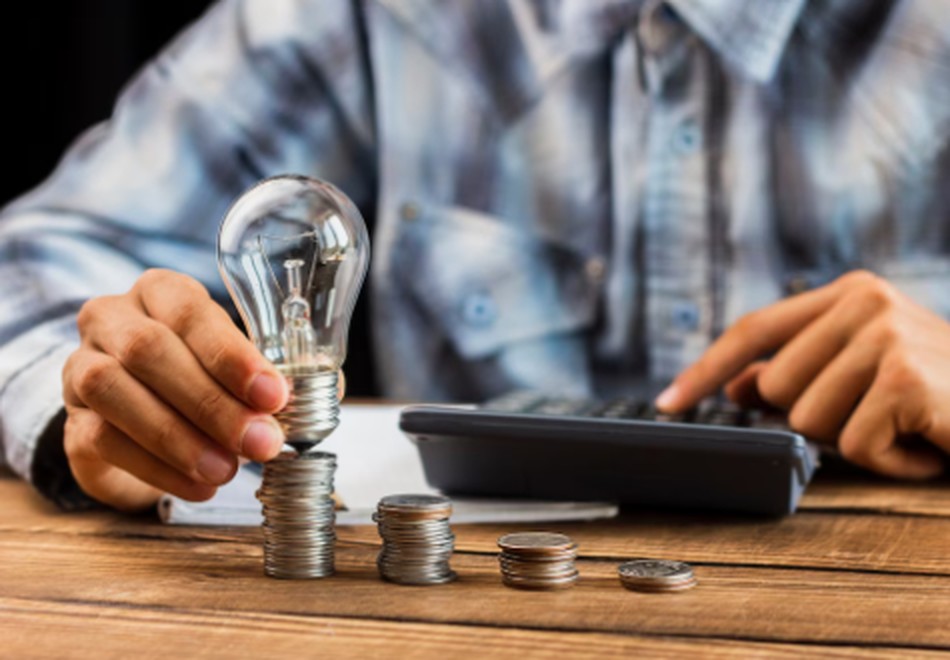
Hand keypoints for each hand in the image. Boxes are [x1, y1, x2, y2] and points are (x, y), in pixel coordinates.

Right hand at [62, 269, 288, 510]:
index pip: (190, 312)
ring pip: (114, 391)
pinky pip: (103, 440)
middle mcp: (112, 319)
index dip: (232, 355)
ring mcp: (81, 367)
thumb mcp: (240, 366)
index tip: (273, 395)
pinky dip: (158, 468)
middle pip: (149, 351)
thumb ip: (278, 374)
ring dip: (178, 437)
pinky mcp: (72, 420)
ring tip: (227, 470)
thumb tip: (325, 391)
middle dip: (212, 403)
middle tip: (261, 442)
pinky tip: (199, 485)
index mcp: (161, 292)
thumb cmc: (201, 376)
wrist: (139, 417)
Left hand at [655, 270, 949, 478]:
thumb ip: (800, 373)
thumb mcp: (863, 377)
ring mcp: (886, 333)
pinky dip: (890, 463)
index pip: (754, 330)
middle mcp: (865, 300)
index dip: (705, 369)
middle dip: (823, 420)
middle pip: (778, 390)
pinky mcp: (904, 376)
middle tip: (883, 414)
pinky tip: (926, 444)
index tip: (666, 403)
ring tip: (908, 427)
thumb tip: (737, 389)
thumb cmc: (941, 397)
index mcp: (849, 292)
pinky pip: (854, 445)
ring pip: (808, 421)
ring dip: (858, 442)